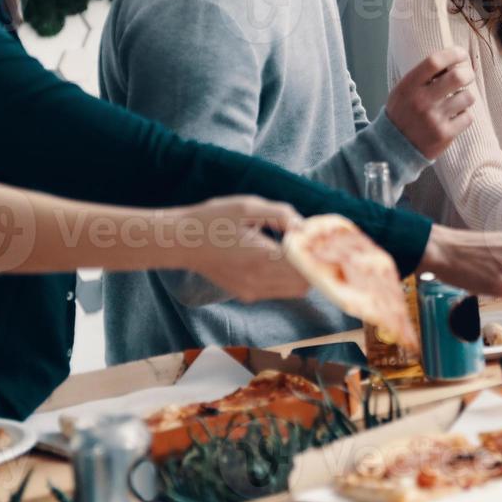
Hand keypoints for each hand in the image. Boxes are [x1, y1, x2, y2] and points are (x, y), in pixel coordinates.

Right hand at [181, 196, 310, 301]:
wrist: (180, 242)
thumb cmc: (212, 220)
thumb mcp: (248, 206)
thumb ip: (281, 214)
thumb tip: (305, 227)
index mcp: (261, 257)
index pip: (306, 265)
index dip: (318, 253)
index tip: (322, 238)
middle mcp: (258, 280)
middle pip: (306, 282)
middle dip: (313, 264)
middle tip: (313, 243)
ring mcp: (251, 291)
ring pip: (295, 290)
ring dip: (303, 273)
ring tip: (298, 249)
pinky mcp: (246, 295)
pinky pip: (280, 291)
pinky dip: (289, 278)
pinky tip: (281, 257)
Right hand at [385, 48, 475, 159]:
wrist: (392, 148)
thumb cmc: (403, 113)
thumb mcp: (404, 90)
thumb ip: (424, 76)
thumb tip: (453, 61)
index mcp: (409, 86)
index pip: (435, 61)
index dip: (453, 54)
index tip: (461, 54)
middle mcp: (421, 101)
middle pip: (457, 77)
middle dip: (468, 74)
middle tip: (467, 76)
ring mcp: (434, 119)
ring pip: (467, 97)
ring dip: (466, 97)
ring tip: (457, 101)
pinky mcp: (444, 134)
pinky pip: (467, 117)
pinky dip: (464, 115)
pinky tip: (454, 117)